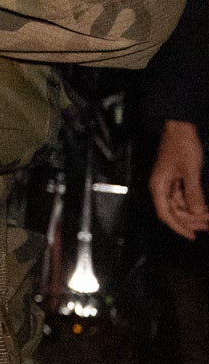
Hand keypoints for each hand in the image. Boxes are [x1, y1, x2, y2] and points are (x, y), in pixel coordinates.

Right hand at [151, 119, 207, 239]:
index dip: (178, 227)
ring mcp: (169, 183)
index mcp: (159, 186)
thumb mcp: (190, 170)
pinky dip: (194, 203)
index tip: (192, 236)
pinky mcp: (176, 179)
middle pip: (173, 212)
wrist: (181, 127)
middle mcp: (161, 187)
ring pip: (180, 206)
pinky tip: (205, 207)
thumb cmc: (181, 145)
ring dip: (194, 213)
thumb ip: (193, 193)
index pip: (166, 214)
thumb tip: (197, 213)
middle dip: (190, 220)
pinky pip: (184, 197)